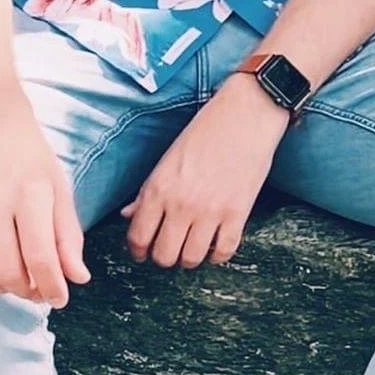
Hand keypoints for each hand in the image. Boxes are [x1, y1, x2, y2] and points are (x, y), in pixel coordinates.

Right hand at [0, 86, 89, 307]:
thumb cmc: (28, 153)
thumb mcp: (58, 185)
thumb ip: (68, 234)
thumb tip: (78, 277)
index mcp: (31, 193)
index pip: (40, 259)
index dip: (52, 288)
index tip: (59, 298)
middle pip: (8, 273)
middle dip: (27, 291)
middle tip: (37, 289)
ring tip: (13, 280)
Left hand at [121, 76, 287, 268]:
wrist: (245, 115)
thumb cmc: (205, 131)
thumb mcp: (168, 158)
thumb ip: (148, 191)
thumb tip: (129, 215)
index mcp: (159, 188)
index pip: (138, 237)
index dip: (138, 251)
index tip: (143, 252)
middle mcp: (181, 204)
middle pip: (164, 256)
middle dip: (164, 256)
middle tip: (170, 248)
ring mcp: (210, 211)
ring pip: (191, 259)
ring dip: (190, 258)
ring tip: (193, 247)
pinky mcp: (237, 214)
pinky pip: (223, 252)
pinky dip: (218, 255)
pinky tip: (216, 244)